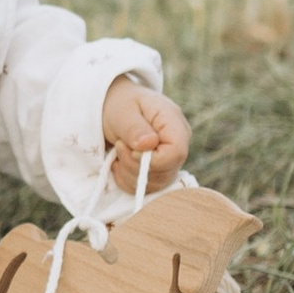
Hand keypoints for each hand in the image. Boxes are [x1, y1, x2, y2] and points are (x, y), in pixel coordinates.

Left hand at [102, 78, 189, 196]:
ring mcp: (171, 159)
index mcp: (174, 123)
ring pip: (156, 184)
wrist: (115, 107)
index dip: (152, 159)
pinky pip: (147, 188)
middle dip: (135, 166)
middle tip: (119, 146)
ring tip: (119, 151)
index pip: (176, 152)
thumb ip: (135, 128)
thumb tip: (149, 144)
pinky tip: (119, 163)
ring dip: (129, 173)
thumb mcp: (122, 112)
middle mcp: (178, 143)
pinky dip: (127, 180)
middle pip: (166, 172)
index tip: (131, 150)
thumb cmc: (120, 104)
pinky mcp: (160, 171)